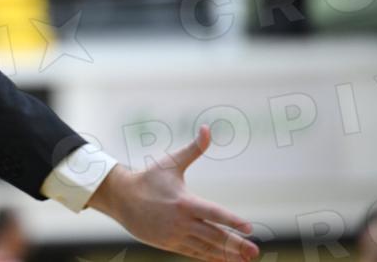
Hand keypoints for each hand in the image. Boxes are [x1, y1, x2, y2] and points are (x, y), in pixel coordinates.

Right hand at [86, 124, 258, 261]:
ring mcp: (176, 235)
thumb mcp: (170, 162)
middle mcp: (181, 222)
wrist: (122, 199)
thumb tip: (207, 128)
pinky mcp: (171, 244)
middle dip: (236, 244)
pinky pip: (195, 253)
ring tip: (246, 260)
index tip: (249, 228)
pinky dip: (210, 257)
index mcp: (184, 202)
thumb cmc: (149, 178)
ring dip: (227, 255)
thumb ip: (193, 149)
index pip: (213, 213)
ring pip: (206, 247)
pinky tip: (226, 260)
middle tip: (255, 252)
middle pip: (214, 236)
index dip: (232, 221)